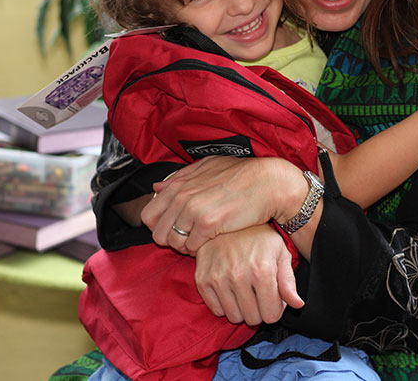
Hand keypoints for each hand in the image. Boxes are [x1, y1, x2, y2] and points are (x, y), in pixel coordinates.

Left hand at [142, 155, 304, 254]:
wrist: (268, 184)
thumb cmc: (241, 175)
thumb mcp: (207, 168)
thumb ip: (180, 178)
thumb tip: (157, 188)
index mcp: (179, 184)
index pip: (149, 215)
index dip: (159, 227)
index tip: (174, 229)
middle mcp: (182, 196)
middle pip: (158, 234)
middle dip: (171, 240)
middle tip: (188, 238)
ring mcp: (194, 209)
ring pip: (174, 243)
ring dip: (185, 247)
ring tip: (200, 241)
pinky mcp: (208, 224)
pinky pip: (191, 247)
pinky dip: (199, 250)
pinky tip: (210, 242)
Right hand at [194, 224, 303, 324]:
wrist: (229, 218)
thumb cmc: (259, 237)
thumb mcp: (280, 253)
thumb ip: (289, 282)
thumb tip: (298, 305)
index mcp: (262, 270)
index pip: (271, 315)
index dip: (275, 309)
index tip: (272, 298)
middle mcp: (238, 275)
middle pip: (253, 318)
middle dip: (259, 310)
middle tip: (258, 294)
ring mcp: (218, 277)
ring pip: (234, 317)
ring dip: (241, 309)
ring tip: (244, 291)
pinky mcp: (202, 278)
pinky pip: (216, 310)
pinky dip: (224, 305)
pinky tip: (230, 289)